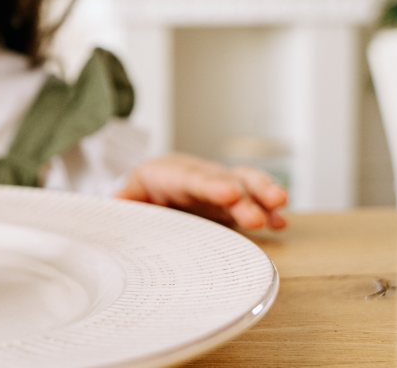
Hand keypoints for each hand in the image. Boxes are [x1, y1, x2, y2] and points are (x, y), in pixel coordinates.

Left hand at [115, 153, 287, 229]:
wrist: (162, 180)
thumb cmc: (148, 185)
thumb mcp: (133, 187)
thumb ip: (127, 195)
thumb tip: (115, 201)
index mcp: (176, 173)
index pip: (194, 178)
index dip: (213, 185)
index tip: (229, 194)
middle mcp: (205, 177)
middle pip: (228, 181)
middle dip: (246, 195)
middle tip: (258, 213)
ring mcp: (224, 188)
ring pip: (249, 186)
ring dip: (264, 197)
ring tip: (280, 210)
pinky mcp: (235, 204)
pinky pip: (256, 203)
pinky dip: (270, 211)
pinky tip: (281, 223)